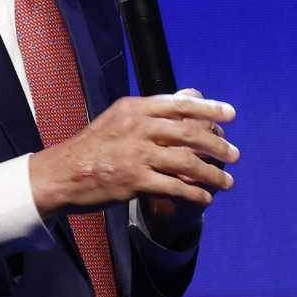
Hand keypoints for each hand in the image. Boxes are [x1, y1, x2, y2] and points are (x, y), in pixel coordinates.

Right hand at [29, 90, 237, 218]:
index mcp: (134, 109)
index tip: (231, 114)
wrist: (61, 174)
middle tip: (235, 154)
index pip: (180, 104)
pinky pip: (175, 187)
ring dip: (213, 173)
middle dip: (218, 145)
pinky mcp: (134, 181)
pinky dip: (194, 193)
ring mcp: (135, 155)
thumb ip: (150, 111)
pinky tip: (205, 198)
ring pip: (187, 162)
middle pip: (190, 133)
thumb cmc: (92, 147)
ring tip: (227, 182)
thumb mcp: (117, 119)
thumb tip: (187, 98)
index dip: (210, 108)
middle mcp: (137, 128)